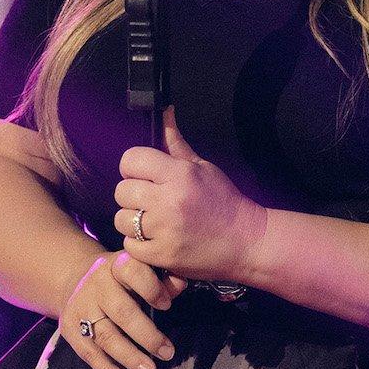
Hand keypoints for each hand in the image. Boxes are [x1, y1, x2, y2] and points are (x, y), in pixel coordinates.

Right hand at [60, 249, 186, 368]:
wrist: (77, 280)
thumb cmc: (121, 280)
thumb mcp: (140, 272)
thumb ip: (163, 280)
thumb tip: (180, 285)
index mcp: (118, 265)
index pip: (132, 271)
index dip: (151, 288)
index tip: (167, 306)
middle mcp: (97, 284)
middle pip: (121, 312)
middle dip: (146, 335)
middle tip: (166, 353)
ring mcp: (81, 306)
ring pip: (106, 336)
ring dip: (129, 357)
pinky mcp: (70, 327)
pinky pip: (88, 352)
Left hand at [114, 107, 267, 285]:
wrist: (247, 242)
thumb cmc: (224, 202)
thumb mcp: (203, 168)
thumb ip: (176, 144)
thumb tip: (165, 113)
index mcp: (180, 174)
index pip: (130, 160)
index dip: (133, 168)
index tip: (143, 176)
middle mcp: (169, 200)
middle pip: (122, 191)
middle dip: (133, 195)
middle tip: (149, 201)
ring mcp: (164, 230)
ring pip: (122, 219)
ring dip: (133, 221)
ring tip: (152, 222)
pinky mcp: (162, 255)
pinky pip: (130, 245)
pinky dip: (138, 244)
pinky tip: (155, 239)